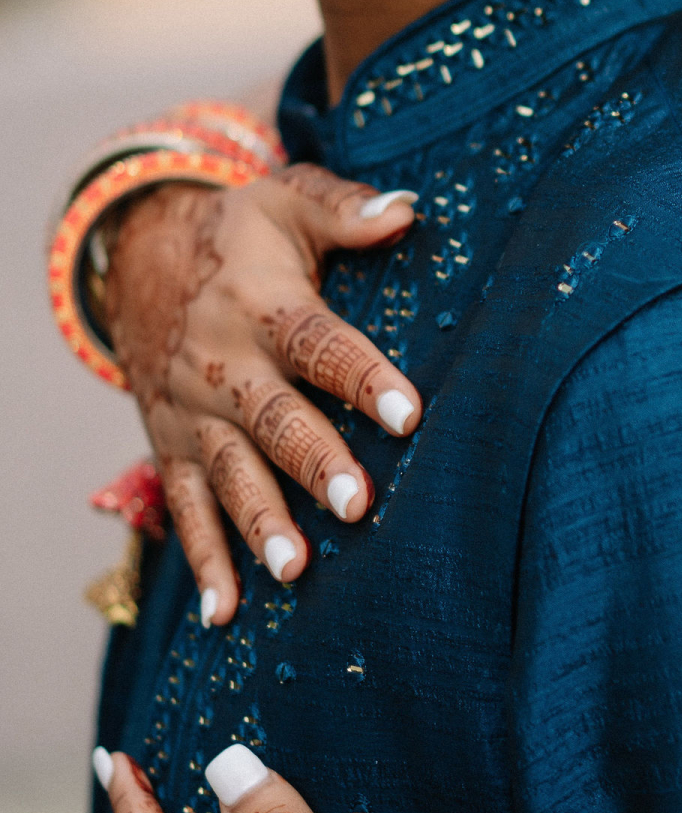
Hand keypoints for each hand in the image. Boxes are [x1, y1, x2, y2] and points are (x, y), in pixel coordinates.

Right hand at [104, 168, 423, 622]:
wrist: (141, 261)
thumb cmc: (242, 236)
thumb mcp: (286, 200)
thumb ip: (346, 209)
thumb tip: (410, 210)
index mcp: (260, 305)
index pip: (317, 343)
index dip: (362, 375)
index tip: (408, 412)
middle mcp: (223, 365)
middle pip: (272, 419)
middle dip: (314, 463)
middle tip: (360, 504)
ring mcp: (193, 415)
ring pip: (228, 474)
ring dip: (259, 522)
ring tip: (296, 567)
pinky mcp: (173, 449)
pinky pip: (185, 511)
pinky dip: (202, 562)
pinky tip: (225, 613)